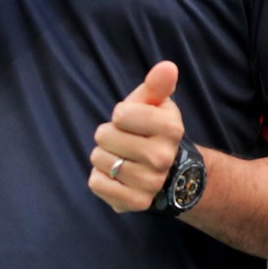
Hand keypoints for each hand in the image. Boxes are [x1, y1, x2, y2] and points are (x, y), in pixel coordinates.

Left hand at [88, 61, 184, 212]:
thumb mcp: (156, 104)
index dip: (121, 115)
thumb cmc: (153, 130)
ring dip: (103, 157)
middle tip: (125, 141)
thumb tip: (167, 66)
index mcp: (171, 128)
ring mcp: (150, 182)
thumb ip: (157, 84)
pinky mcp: (135, 202)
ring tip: (122, 158)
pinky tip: (116, 176)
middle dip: (109, 135)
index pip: (121, 114)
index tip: (133, 121)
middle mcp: (163, 157)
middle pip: (104, 136)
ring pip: (99, 160)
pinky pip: (96, 184)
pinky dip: (100, 178)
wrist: (169, 172)